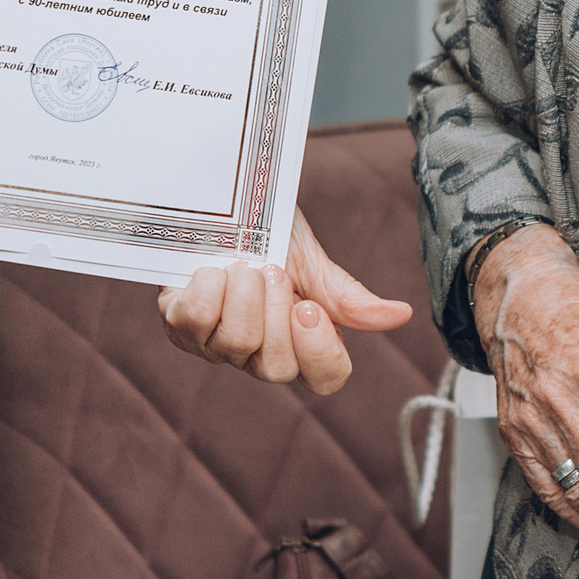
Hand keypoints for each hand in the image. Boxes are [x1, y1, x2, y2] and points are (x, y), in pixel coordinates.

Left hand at [156, 211, 411, 393]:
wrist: (224, 199)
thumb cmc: (269, 233)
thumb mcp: (311, 260)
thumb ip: (347, 296)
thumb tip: (399, 315)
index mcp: (299, 341)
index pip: (324, 379)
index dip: (320, 353)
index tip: (309, 307)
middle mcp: (257, 353)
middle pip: (276, 369)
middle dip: (275, 313)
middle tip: (272, 270)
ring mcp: (215, 345)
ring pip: (235, 345)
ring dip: (243, 295)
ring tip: (244, 265)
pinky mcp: (179, 326)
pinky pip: (194, 322)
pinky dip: (208, 288)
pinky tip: (211, 269)